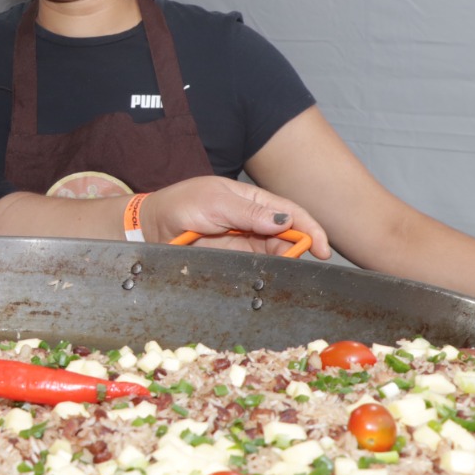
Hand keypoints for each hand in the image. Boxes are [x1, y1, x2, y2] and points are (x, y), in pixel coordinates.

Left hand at [142, 177, 332, 258]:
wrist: (152, 227)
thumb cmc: (181, 205)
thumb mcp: (215, 202)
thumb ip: (249, 213)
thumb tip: (284, 221)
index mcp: (252, 199)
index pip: (290, 211)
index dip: (311, 228)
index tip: (322, 247)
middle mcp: (254, 220)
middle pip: (289, 233)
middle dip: (303, 245)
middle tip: (307, 260)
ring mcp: (246, 240)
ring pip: (277, 251)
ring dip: (288, 259)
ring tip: (290, 268)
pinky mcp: (236, 258)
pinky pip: (260, 264)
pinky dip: (271, 270)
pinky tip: (276, 275)